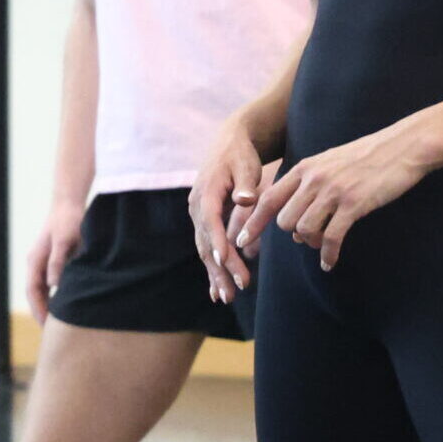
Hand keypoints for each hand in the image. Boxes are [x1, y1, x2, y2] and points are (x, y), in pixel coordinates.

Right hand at [24, 203, 83, 325]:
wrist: (68, 205)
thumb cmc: (68, 221)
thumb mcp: (65, 241)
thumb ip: (58, 261)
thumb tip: (52, 284)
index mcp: (35, 261)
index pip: (33, 292)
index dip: (39, 310)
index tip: (47, 327)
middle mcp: (35, 263)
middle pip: (35, 294)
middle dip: (41, 312)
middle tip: (53, 334)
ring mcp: (42, 261)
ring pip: (41, 290)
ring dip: (47, 305)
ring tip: (59, 324)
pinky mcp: (51, 260)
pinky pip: (49, 283)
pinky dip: (54, 296)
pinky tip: (65, 304)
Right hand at [190, 116, 269, 302]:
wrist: (228, 145)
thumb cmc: (240, 155)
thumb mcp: (245, 164)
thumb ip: (245, 183)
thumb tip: (244, 199)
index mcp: (206, 192)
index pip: (210, 221)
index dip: (216, 241)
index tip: (225, 261)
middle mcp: (197, 206)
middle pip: (205, 242)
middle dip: (219, 268)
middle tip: (234, 291)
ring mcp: (198, 215)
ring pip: (204, 249)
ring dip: (216, 274)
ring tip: (227, 297)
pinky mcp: (204, 221)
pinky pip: (206, 248)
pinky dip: (212, 269)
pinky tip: (216, 290)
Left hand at [250, 121, 437, 271]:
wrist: (403, 147)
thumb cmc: (366, 158)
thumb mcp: (328, 164)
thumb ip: (307, 186)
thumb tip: (293, 222)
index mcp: (303, 169)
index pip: (267, 199)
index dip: (252, 223)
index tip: (240, 241)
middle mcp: (312, 180)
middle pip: (284, 220)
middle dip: (292, 234)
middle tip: (308, 238)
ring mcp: (333, 192)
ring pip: (304, 229)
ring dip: (312, 243)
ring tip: (323, 245)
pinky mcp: (354, 204)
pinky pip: (331, 238)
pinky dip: (328, 254)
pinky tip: (330, 263)